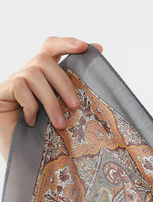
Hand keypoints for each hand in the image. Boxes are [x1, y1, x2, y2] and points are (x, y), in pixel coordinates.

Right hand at [0, 37, 102, 159]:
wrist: (20, 158)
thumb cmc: (44, 138)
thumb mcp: (63, 117)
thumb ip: (73, 100)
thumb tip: (94, 91)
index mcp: (43, 77)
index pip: (52, 47)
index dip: (67, 43)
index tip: (86, 48)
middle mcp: (27, 74)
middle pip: (44, 60)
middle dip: (63, 82)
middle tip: (75, 106)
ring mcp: (13, 82)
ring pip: (33, 74)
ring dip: (50, 101)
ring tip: (59, 125)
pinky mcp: (1, 91)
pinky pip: (20, 88)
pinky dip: (30, 106)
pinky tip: (31, 123)